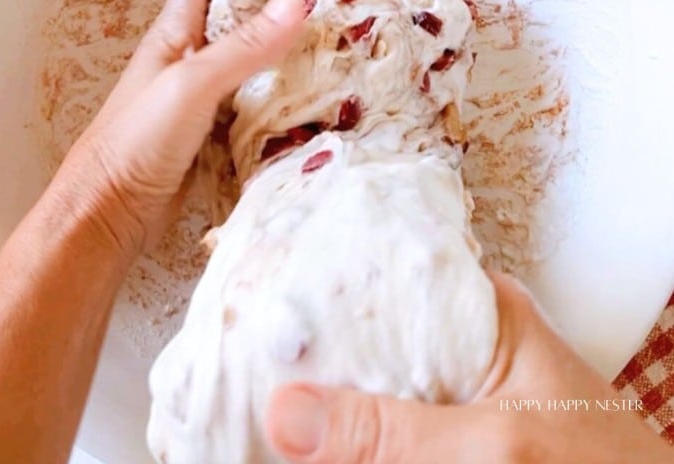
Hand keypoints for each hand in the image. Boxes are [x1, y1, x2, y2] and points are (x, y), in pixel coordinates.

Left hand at [53, 0, 304, 258]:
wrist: (107, 213)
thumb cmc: (137, 140)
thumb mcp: (194, 83)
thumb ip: (245, 45)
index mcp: (176, 31)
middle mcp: (191, 58)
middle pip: (239, 14)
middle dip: (279, 2)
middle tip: (328, 2)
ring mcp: (204, 98)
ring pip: (252, 61)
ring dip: (287, 53)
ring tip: (332, 47)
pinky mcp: (216, 134)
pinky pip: (256, 105)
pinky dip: (283, 99)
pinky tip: (312, 101)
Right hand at [266, 274, 671, 463]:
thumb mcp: (490, 446)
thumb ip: (394, 432)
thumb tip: (287, 410)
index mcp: (480, 311)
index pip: (383, 272)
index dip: (317, 280)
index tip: (252, 287)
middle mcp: (459, 346)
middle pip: (362, 334)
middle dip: (303, 348)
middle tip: (229, 346)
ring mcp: (449, 399)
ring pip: (364, 387)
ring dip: (315, 397)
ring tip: (242, 389)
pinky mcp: (445, 440)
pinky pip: (380, 433)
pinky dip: (342, 439)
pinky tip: (297, 445)